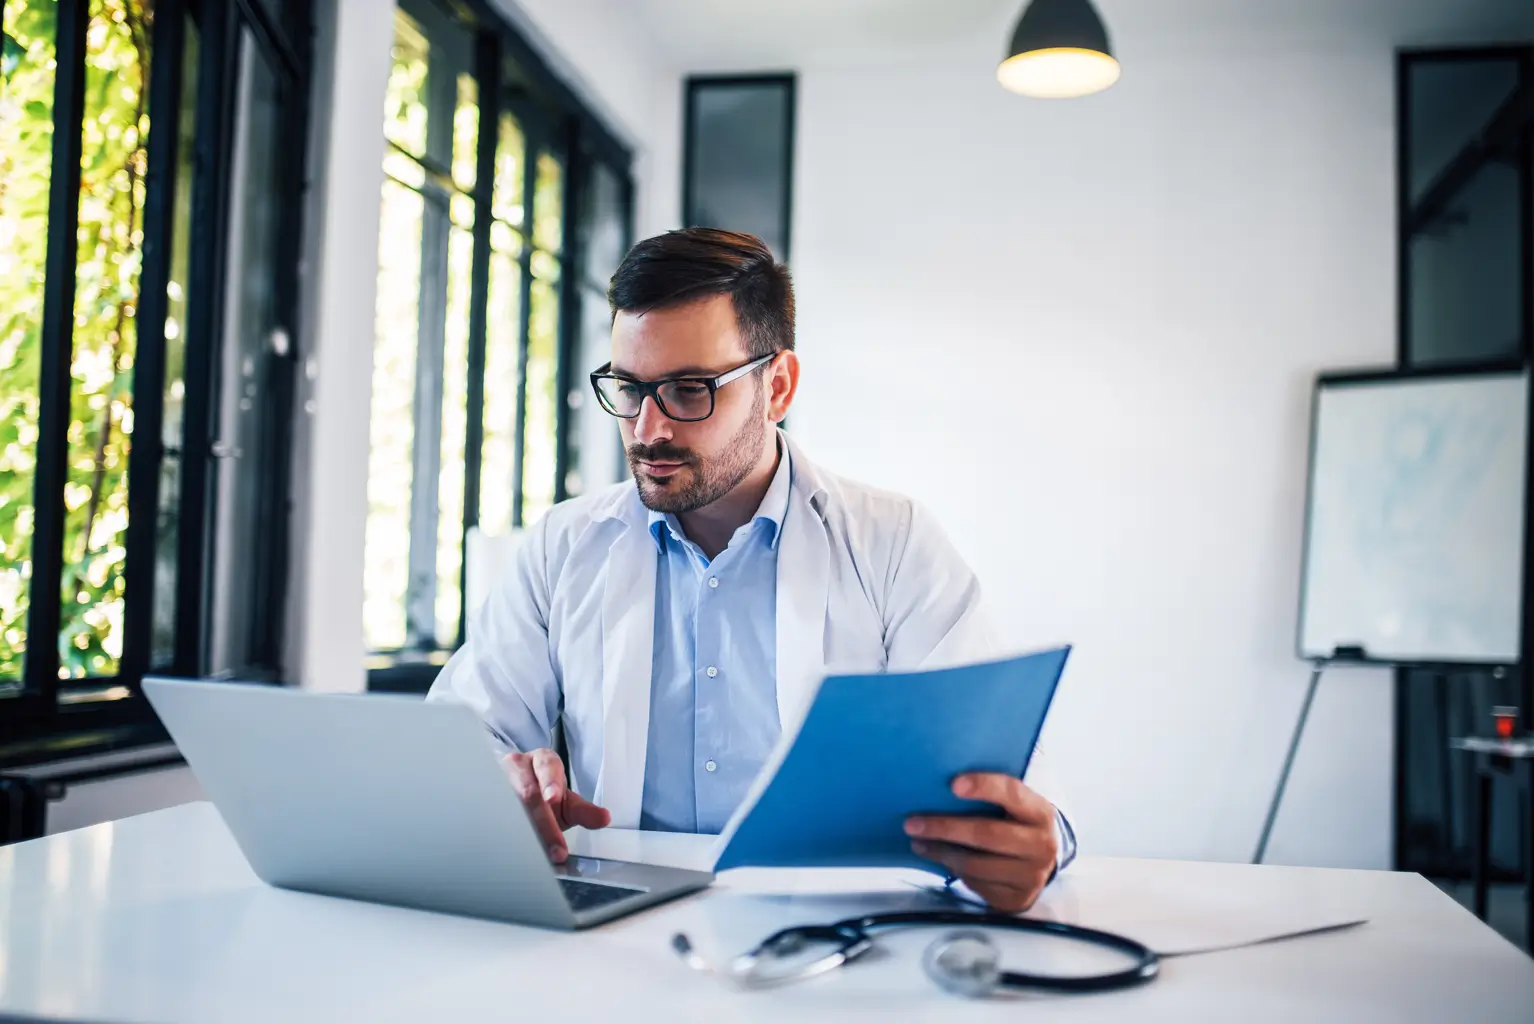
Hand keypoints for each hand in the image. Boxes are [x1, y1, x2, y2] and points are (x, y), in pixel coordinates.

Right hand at [502, 748, 610, 863]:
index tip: (553, 798)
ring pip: (508, 807)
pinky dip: (507, 837)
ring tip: (539, 856)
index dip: (550, 783)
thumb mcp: (565, 800)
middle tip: (557, 850)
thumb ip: (584, 811)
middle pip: (528, 793)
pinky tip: (515, 852)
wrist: (515, 788)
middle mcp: (518, 766)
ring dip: (524, 834)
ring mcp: (497, 781)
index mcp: (542, 760)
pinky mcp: (485, 800)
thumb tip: (604, 819)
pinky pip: (494, 819)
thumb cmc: (543, 793)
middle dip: (543, 824)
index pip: (547, 767)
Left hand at [905, 774, 1058, 912]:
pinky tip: (938, 857)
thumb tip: (940, 785)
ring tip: (917, 841)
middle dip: (945, 828)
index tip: (953, 784)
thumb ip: (990, 795)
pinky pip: (975, 884)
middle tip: (912, 823)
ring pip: (975, 864)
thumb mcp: (1014, 805)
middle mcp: (1041, 845)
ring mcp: (1030, 876)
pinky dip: (953, 870)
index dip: (983, 786)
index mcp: (1040, 812)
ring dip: (940, 852)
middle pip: (987, 834)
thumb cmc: (1017, 822)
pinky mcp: (1015, 898)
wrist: (1042, 860)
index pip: (1012, 793)